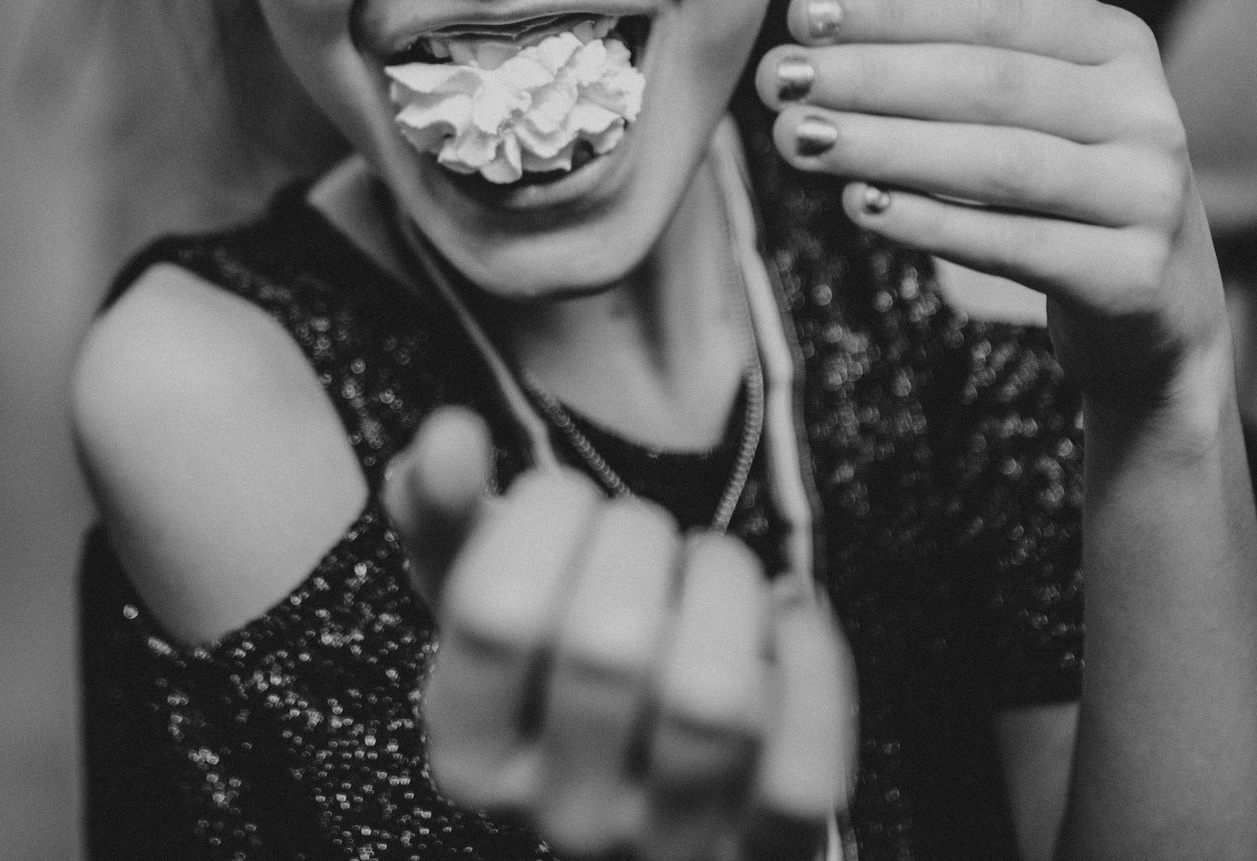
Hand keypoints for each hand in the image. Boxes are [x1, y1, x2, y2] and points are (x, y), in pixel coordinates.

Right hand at [384, 409, 854, 860]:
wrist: (653, 783)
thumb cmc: (557, 664)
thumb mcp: (484, 594)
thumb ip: (445, 516)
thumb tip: (447, 437)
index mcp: (470, 753)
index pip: (498, 611)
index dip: (543, 518)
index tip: (563, 498)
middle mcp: (562, 815)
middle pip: (610, 648)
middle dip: (641, 542)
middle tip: (643, 533)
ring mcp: (667, 843)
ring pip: (712, 704)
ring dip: (725, 591)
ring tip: (712, 567)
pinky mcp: (766, 852)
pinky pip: (804, 768)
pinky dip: (811, 669)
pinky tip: (787, 617)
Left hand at [756, 0, 1228, 425]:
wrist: (1153, 306)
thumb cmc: (1076, 165)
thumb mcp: (1061, 75)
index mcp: (1119, 43)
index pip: (993, 12)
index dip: (893, 11)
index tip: (799, 14)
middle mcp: (1150, 112)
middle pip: (991, 84)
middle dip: (872, 78)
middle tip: (775, 80)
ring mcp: (1149, 198)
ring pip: (1000, 164)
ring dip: (886, 148)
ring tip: (798, 139)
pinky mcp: (1133, 279)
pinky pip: (1018, 246)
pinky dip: (934, 225)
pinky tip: (859, 206)